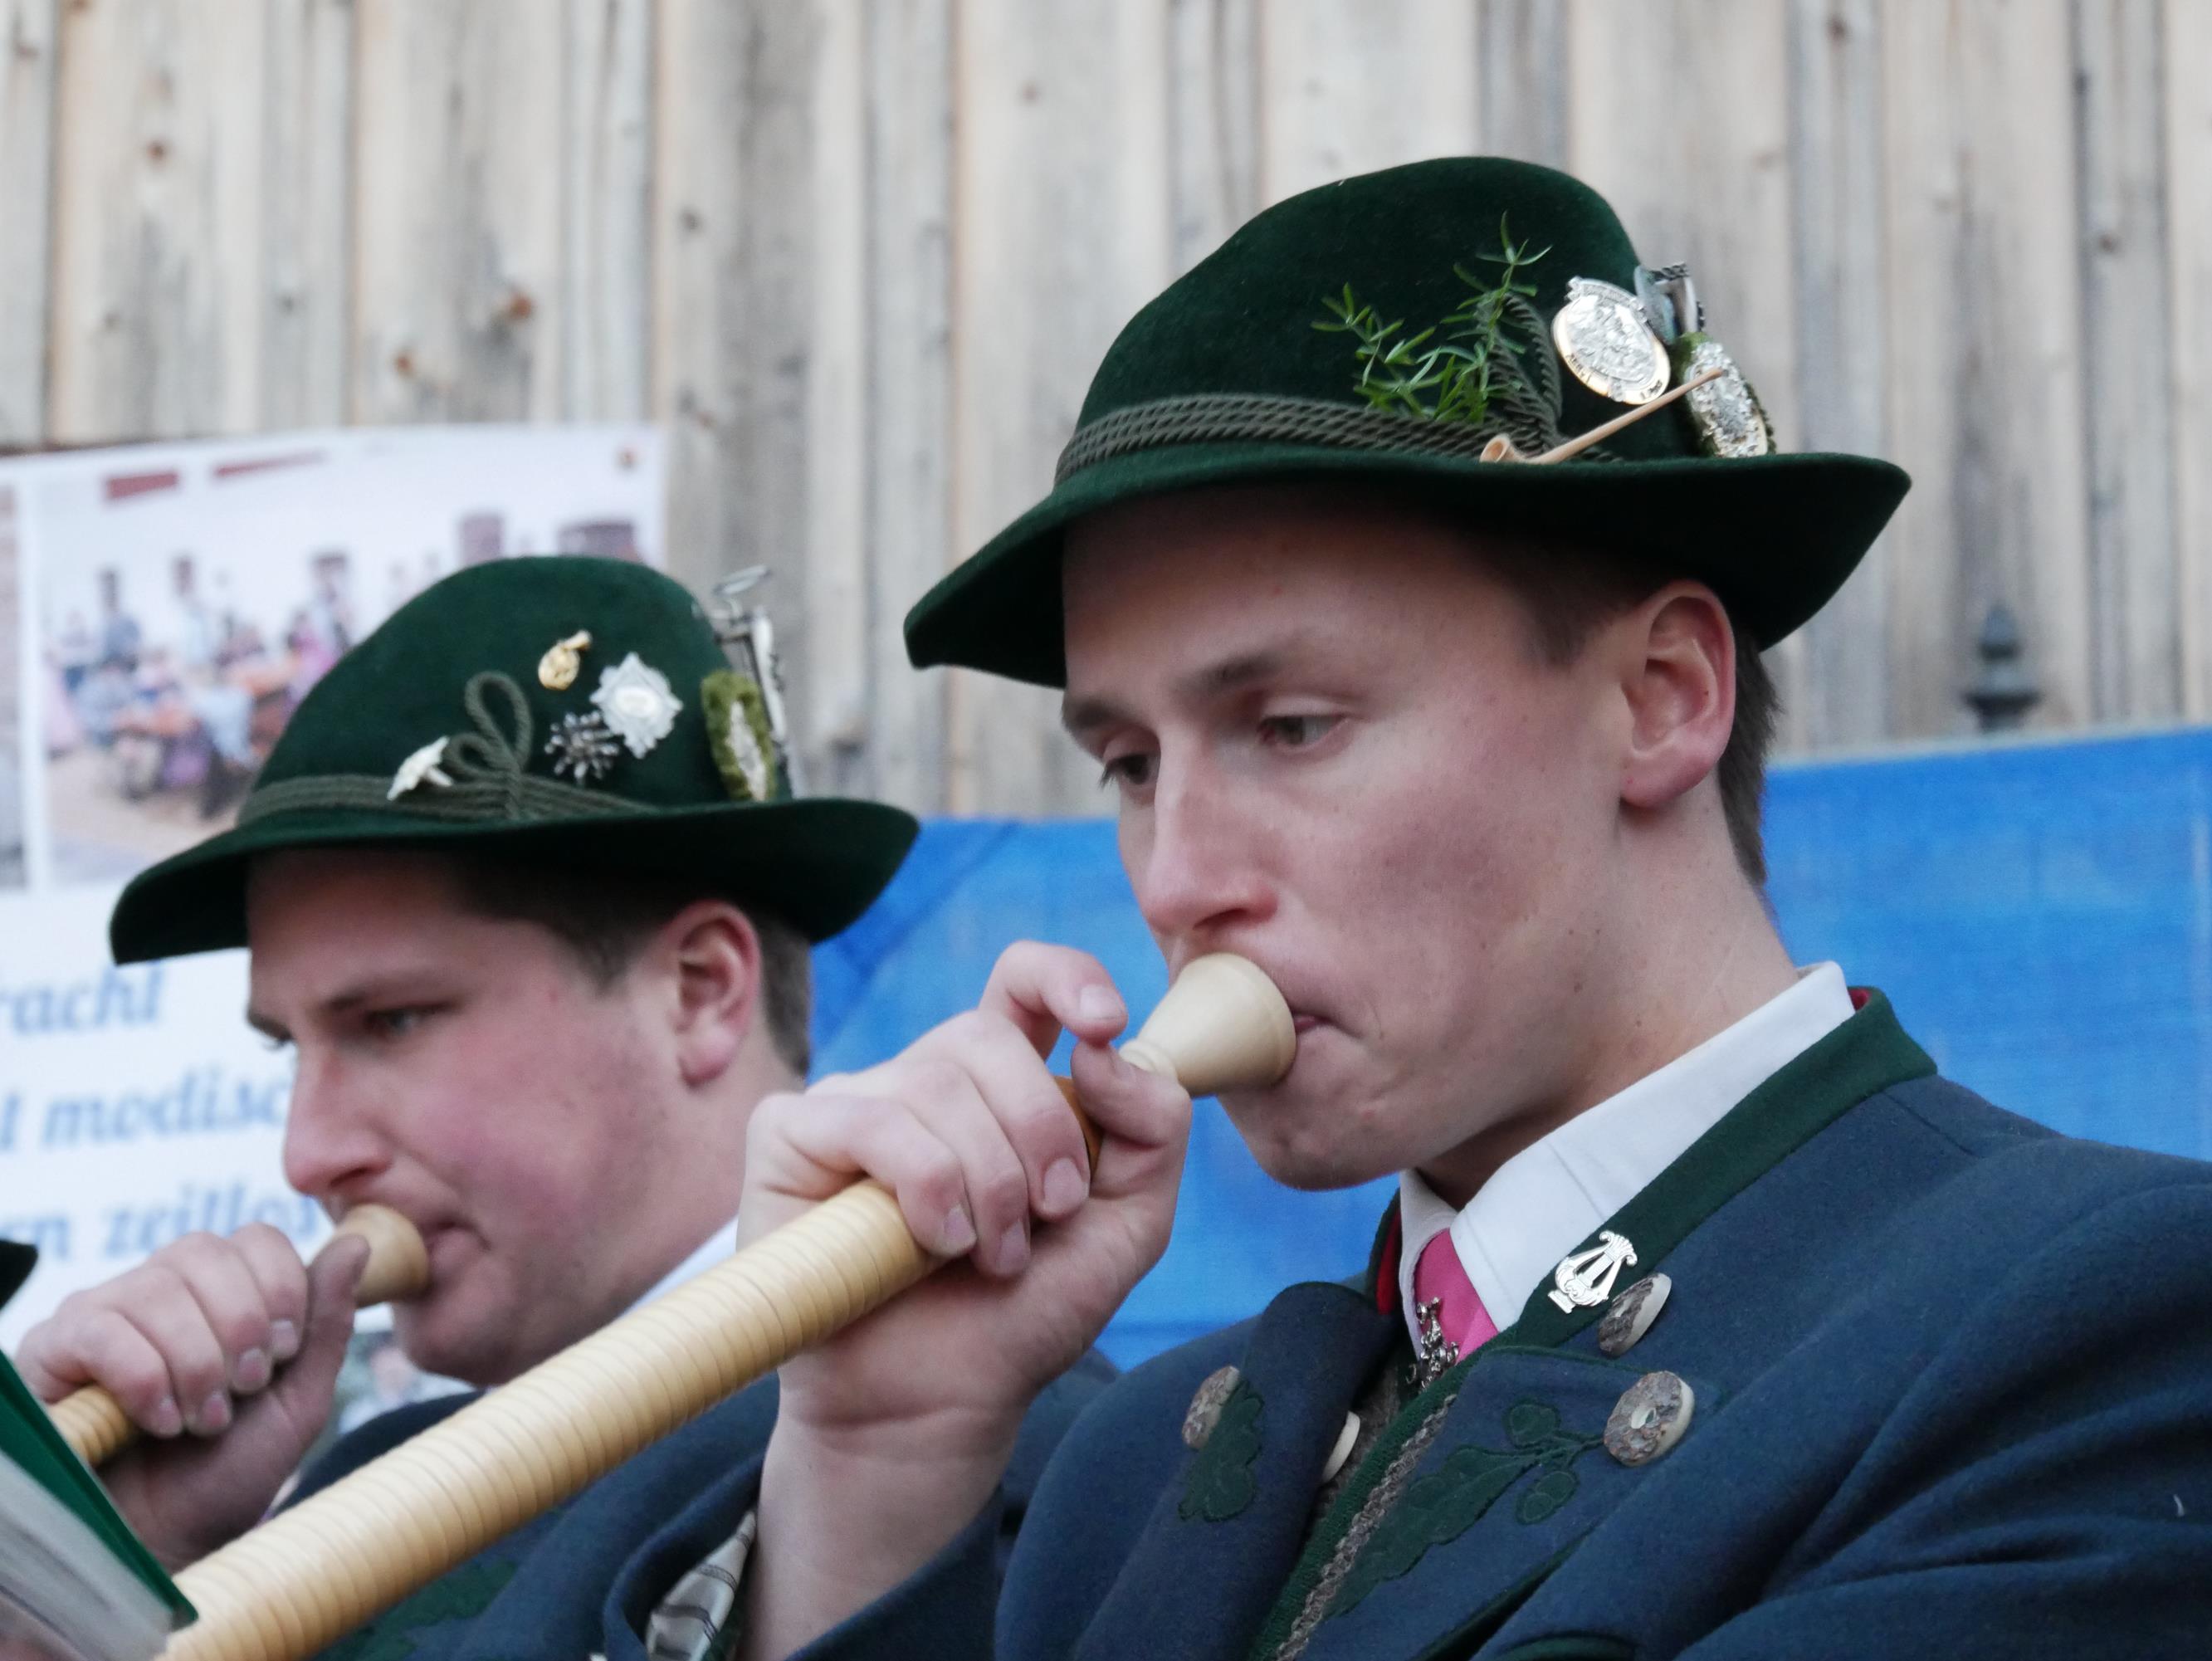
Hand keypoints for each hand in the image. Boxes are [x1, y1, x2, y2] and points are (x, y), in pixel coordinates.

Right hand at [16, 1225, 367, 1569]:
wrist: (166, 1543)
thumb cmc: (228, 1473)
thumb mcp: (298, 1399)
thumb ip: (327, 1322)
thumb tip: (357, 1243)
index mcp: (219, 1290)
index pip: (255, 1238)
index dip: (279, 1289)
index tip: (282, 1354)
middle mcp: (158, 1288)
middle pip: (206, 1253)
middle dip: (240, 1327)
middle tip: (243, 1391)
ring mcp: (102, 1312)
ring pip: (158, 1290)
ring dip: (196, 1364)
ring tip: (203, 1420)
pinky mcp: (54, 1348)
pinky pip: (103, 1331)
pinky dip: (145, 1380)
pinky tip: (159, 1422)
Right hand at [738, 942, 1189, 1652]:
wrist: (939, 1407)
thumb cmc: (1023, 1314)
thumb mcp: (1127, 1223)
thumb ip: (1152, 1127)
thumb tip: (1102, 1047)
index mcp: (1001, 1084)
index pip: (1024, 981)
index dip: (1067, 977)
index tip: (1104, 1026)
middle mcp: (922, 1080)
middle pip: (986, 1037)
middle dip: (1039, 1132)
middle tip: (1049, 1215)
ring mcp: (852, 1103)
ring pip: (934, 1085)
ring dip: (987, 1183)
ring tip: (991, 1256)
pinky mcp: (789, 1137)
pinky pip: (868, 1120)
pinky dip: (922, 1186)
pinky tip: (930, 1245)